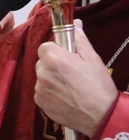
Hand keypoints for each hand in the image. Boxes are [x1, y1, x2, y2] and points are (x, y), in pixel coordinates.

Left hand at [35, 19, 116, 136]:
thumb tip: (75, 24)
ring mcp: (39, 89)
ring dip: (51, 78)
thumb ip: (79, 40)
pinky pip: (41, 91)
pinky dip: (50, 92)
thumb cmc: (98, 86)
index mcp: (54, 59)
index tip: (66, 56)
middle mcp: (43, 73)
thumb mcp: (92, 59)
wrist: (100, 115)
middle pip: (42, 62)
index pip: (44, 47)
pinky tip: (65, 96)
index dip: (55, 50)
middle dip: (53, 64)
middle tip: (71, 72)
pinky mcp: (39, 102)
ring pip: (42, 77)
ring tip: (70, 86)